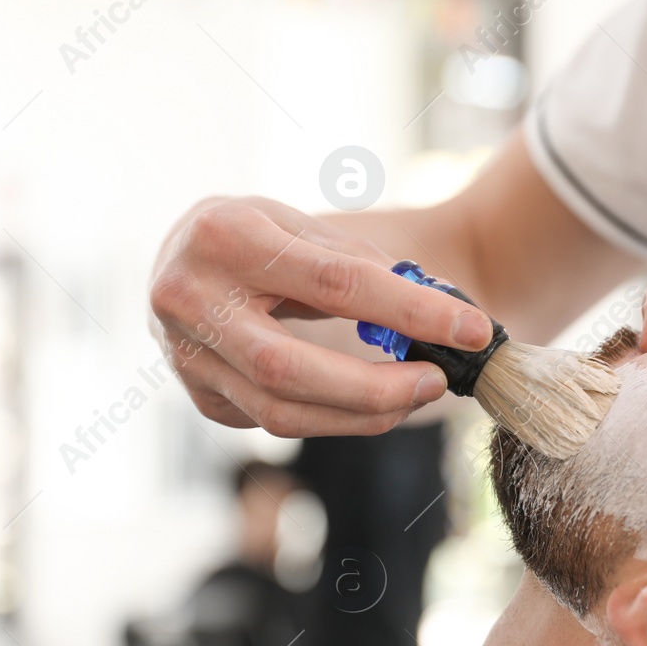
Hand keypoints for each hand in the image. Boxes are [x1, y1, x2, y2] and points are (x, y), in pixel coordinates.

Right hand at [149, 196, 492, 435]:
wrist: (175, 258)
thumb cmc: (253, 235)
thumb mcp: (300, 225)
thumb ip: (360, 263)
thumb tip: (438, 309)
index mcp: (226, 236)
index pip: (335, 283)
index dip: (410, 310)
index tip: (471, 328)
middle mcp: (190, 300)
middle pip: (291, 368)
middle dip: (376, 387)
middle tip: (437, 380)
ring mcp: (186, 356)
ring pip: (281, 412)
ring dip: (361, 414)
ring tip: (414, 394)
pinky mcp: (199, 396)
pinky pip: (275, 421)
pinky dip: (333, 417)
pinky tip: (365, 403)